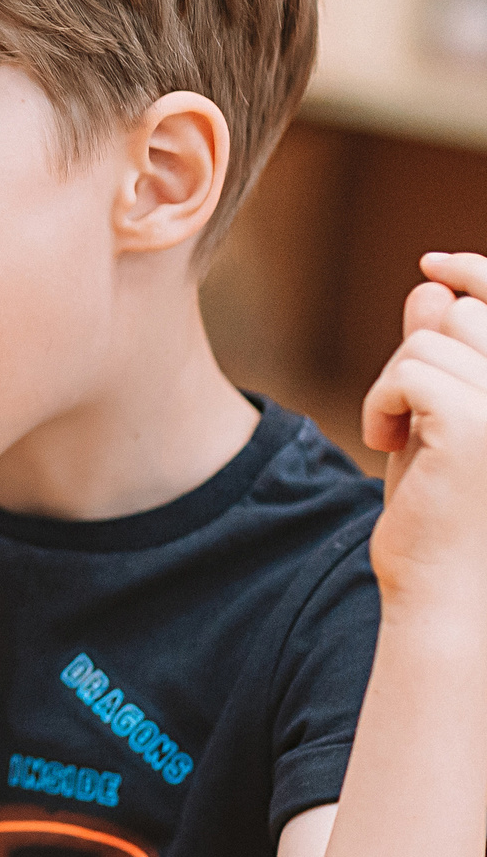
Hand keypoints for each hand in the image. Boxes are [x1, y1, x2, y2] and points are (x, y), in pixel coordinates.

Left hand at [362, 252, 486, 614]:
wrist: (446, 594)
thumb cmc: (443, 513)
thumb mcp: (437, 420)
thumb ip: (440, 354)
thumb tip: (431, 285)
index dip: (477, 271)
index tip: (435, 262)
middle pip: (465, 314)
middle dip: (418, 352)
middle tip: (406, 414)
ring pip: (428, 342)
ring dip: (393, 383)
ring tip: (401, 437)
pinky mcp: (480, 427)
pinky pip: (407, 370)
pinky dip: (380, 401)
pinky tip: (386, 443)